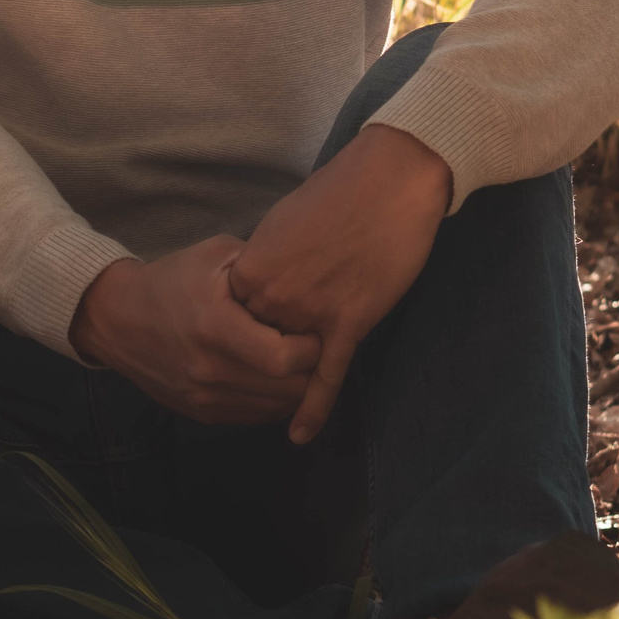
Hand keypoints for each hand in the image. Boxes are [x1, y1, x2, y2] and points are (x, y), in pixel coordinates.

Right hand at [69, 236, 321, 422]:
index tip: (312, 327)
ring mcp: (206, 399)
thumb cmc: (171, 281)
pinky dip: (275, 399)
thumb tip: (307, 282)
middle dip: (312, 369)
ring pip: (278, 409)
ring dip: (296, 387)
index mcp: (214, 328)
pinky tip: (271, 374)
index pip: (286, 358)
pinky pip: (258, 417)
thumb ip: (263, 265)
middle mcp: (210, 372)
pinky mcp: (204, 414)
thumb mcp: (214, 255)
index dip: (311, 347)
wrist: (118, 319)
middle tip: (311, 344)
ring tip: (294, 359)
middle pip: (289, 390)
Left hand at [229, 124, 451, 444]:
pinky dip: (312, 408)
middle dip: (259, 362)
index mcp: (248, 270)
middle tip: (253, 378)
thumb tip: (250, 286)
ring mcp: (307, 313)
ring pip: (289, 366)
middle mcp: (271, 296)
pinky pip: (326, 377)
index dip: (241, 333)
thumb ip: (261, 265)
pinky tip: (300, 435)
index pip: (231, 321)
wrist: (387, 184)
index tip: (238, 345)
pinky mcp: (347, 324)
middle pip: (256, 348)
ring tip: (274, 403)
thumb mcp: (278, 228)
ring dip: (285, 383)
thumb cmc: (335, 197)